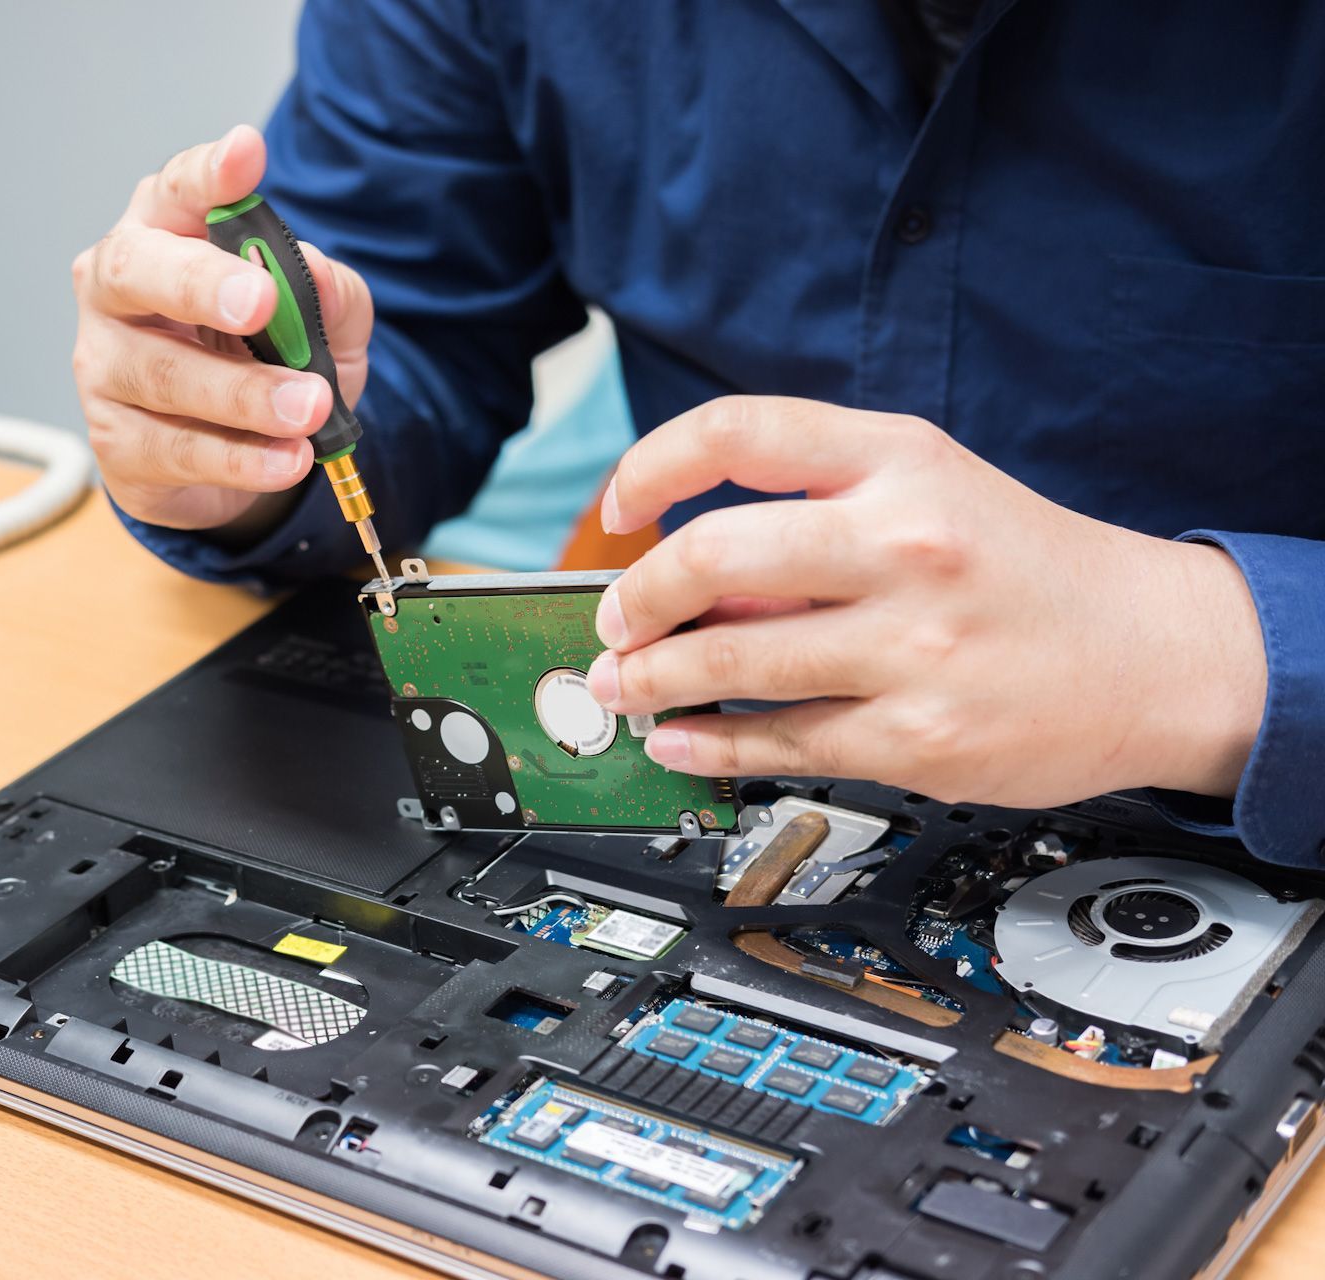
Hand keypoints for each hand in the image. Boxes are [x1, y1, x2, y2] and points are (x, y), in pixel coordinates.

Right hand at [71, 124, 372, 531]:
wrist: (237, 462)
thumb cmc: (266, 362)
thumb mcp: (324, 325)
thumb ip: (329, 294)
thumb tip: (312, 273)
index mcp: (165, 233)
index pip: (177, 189)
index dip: (209, 174)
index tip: (247, 152)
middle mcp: (115, 289)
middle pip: (136, 270)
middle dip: (199, 283)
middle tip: (261, 302)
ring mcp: (104, 366)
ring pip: (165, 374)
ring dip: (245, 395)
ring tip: (311, 408)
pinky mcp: (115, 441)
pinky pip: (177, 448)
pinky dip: (240, 458)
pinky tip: (288, 458)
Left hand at [585, 397, 1266, 805]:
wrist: (1162, 655)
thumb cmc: (1033, 570)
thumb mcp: (934, 496)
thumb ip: (816, 518)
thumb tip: (695, 583)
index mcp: (901, 462)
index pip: (741, 432)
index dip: (652, 464)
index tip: (619, 504)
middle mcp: (903, 543)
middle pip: (711, 556)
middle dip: (633, 599)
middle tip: (613, 622)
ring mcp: (911, 646)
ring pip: (731, 664)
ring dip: (651, 681)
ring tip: (626, 686)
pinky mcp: (918, 737)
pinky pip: (778, 744)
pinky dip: (707, 746)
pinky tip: (679, 742)